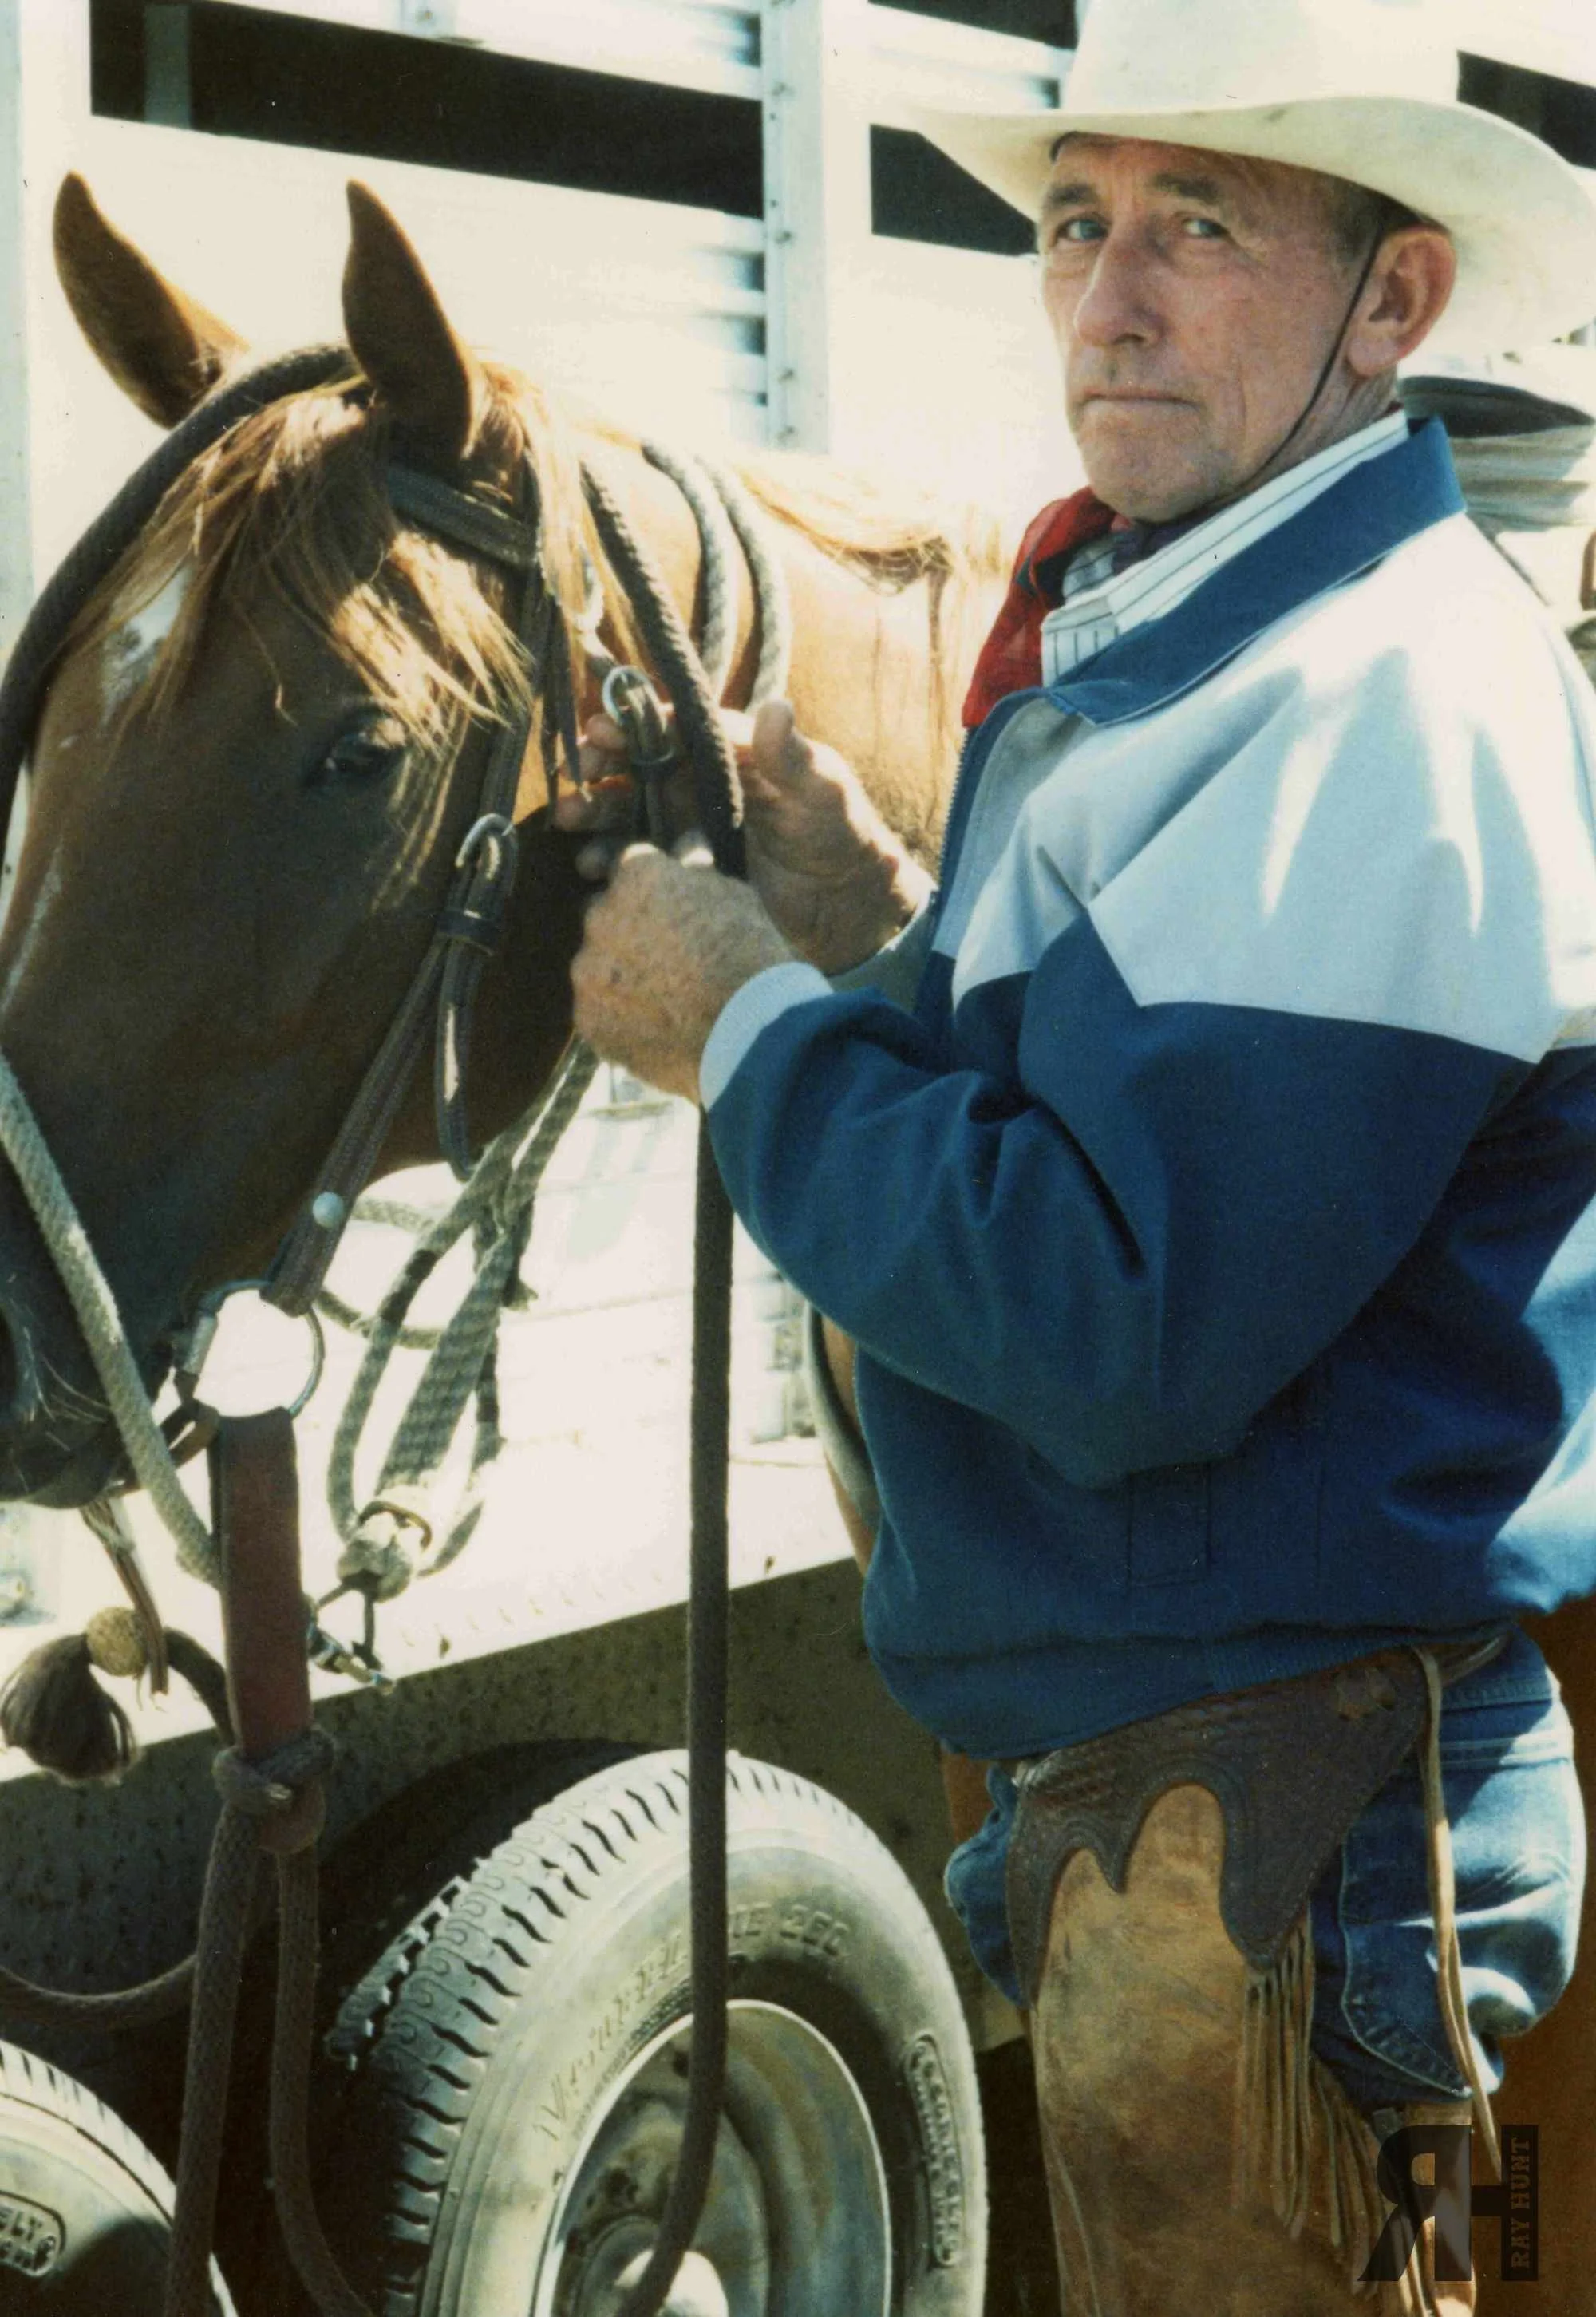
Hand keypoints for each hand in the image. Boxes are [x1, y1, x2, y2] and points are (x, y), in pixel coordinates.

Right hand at [556, 701, 930, 974]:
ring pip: (624, 808)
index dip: (633, 722)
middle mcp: (697, 779)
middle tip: (576, 774)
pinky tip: (591, 867)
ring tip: (570, 820)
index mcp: (727, 748)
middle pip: (634, 762)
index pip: (671, 725)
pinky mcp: (679, 867)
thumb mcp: (821, 788)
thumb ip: (793, 754)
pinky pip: (633, 857)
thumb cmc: (839, 831)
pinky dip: (607, 858)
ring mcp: (684, 823)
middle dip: (598, 764)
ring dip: (593, 810)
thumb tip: (776, 707)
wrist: (843, 903)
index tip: (601, 726)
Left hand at [570, 841, 795, 1103]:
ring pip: (597, 968)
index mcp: (636, 875)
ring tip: (664, 1001)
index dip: (652, 891)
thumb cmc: (749, 953)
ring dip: (619, 977)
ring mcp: (588, 971)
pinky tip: (655, 1028)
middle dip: (628, 931)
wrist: (748, 1027)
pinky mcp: (588, 1020)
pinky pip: (598, 1013)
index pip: (629, 868)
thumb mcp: (734, 896)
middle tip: (667, 958)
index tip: (670, 909)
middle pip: (605, 917)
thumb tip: (688, 842)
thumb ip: (698, 869)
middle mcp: (599, 916)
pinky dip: (619, 1018)